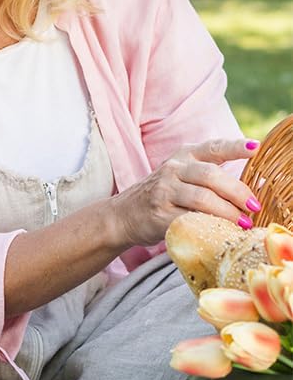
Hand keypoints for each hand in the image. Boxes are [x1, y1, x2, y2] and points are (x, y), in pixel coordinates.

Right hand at [109, 137, 255, 248]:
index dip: (235, 147)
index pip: (213, 148)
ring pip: (203, 199)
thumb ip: (210, 176)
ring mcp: (164, 191)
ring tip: (243, 224)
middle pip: (212, 176)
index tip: (256, 148)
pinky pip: (191, 220)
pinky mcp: (160, 214)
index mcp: (184, 155)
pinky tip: (220, 232)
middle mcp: (173, 169)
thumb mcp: (182, 175)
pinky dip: (210, 227)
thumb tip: (252, 193)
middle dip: (238, 193)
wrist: (123, 214)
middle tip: (254, 207)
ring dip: (228, 213)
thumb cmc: (164, 195)